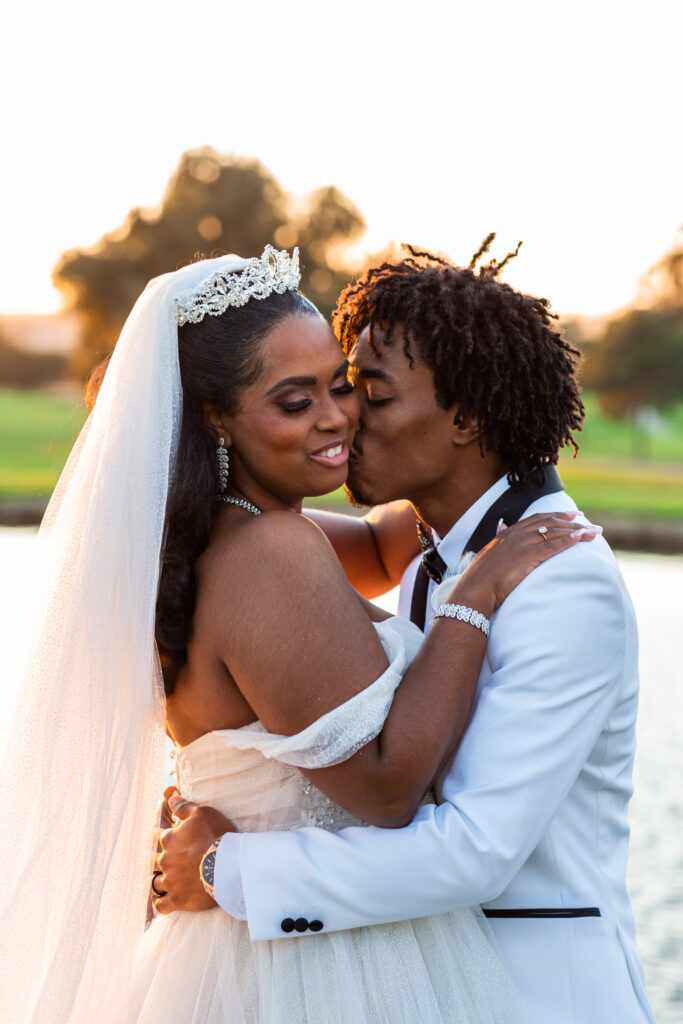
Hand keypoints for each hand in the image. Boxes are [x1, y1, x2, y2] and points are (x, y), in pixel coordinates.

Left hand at [152, 786, 236, 914]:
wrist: (228, 865)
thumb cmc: (216, 836)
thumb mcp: (202, 813)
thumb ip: (184, 806)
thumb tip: (170, 797)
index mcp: (169, 839)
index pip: (160, 838)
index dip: (169, 839)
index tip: (178, 841)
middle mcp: (165, 861)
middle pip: (158, 861)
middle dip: (166, 861)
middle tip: (179, 862)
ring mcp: (170, 881)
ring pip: (156, 882)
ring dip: (163, 880)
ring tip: (172, 880)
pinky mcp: (177, 900)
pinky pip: (161, 904)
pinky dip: (162, 902)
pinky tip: (166, 900)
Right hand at [449, 512, 600, 611]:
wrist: (475, 588)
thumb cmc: (481, 576)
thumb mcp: (490, 552)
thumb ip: (499, 538)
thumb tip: (501, 527)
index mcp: (508, 533)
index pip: (537, 518)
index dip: (557, 515)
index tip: (572, 515)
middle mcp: (517, 534)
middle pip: (550, 522)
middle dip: (572, 521)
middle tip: (589, 523)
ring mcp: (523, 544)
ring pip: (555, 532)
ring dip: (577, 531)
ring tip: (594, 532)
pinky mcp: (528, 557)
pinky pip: (553, 546)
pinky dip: (568, 541)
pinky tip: (581, 539)